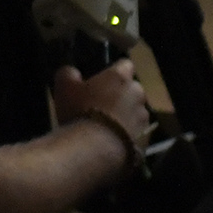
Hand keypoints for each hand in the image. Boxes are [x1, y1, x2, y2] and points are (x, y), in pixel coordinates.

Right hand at [50, 61, 148, 180]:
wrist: (96, 148)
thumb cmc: (79, 111)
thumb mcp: (64, 87)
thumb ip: (69, 74)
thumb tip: (72, 72)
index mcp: (120, 77)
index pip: (125, 65)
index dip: (115, 70)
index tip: (104, 78)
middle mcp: (138, 94)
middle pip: (132, 89)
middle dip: (121, 94)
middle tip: (102, 104)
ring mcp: (145, 117)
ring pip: (136, 111)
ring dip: (126, 115)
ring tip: (108, 126)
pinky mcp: (147, 138)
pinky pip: (138, 131)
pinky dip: (129, 133)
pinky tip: (114, 140)